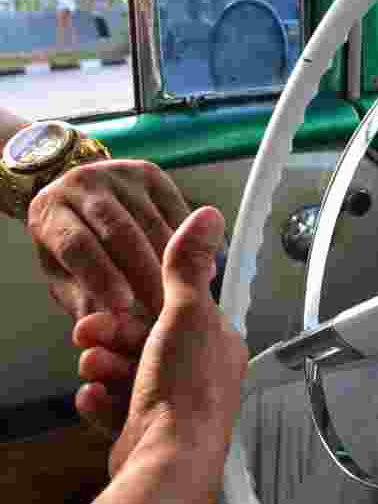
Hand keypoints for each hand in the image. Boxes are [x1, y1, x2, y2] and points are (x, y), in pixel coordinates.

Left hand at [27, 159, 190, 319]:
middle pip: (118, 230)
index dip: (100, 275)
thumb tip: (106, 329)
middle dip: (145, 273)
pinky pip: (176, 209)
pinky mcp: (149, 173)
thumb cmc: (74, 247)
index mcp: (51, 213)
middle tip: (164, 309)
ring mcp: (118, 174)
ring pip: (150, 221)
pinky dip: (191, 242)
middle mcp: (82, 185)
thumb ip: (84, 301)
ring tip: (187, 295)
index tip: (123, 306)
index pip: (77, 245)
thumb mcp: (65, 276)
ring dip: (174, 261)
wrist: (78, 196)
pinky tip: (201, 271)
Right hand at [72, 207, 247, 476]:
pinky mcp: (146, 433)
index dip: (141, 302)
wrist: (167, 462)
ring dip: (104, 366)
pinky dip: (101, 401)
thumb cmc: (185, 391)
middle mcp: (201, 375)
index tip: (115, 300)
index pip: (177, 310)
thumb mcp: (187, 312)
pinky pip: (115, 407)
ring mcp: (174, 406)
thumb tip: (207, 218)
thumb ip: (189, 265)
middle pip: (145, 341)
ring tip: (93, 368)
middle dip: (112, 336)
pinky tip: (94, 397)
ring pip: (125, 372)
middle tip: (90, 334)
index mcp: (218, 345)